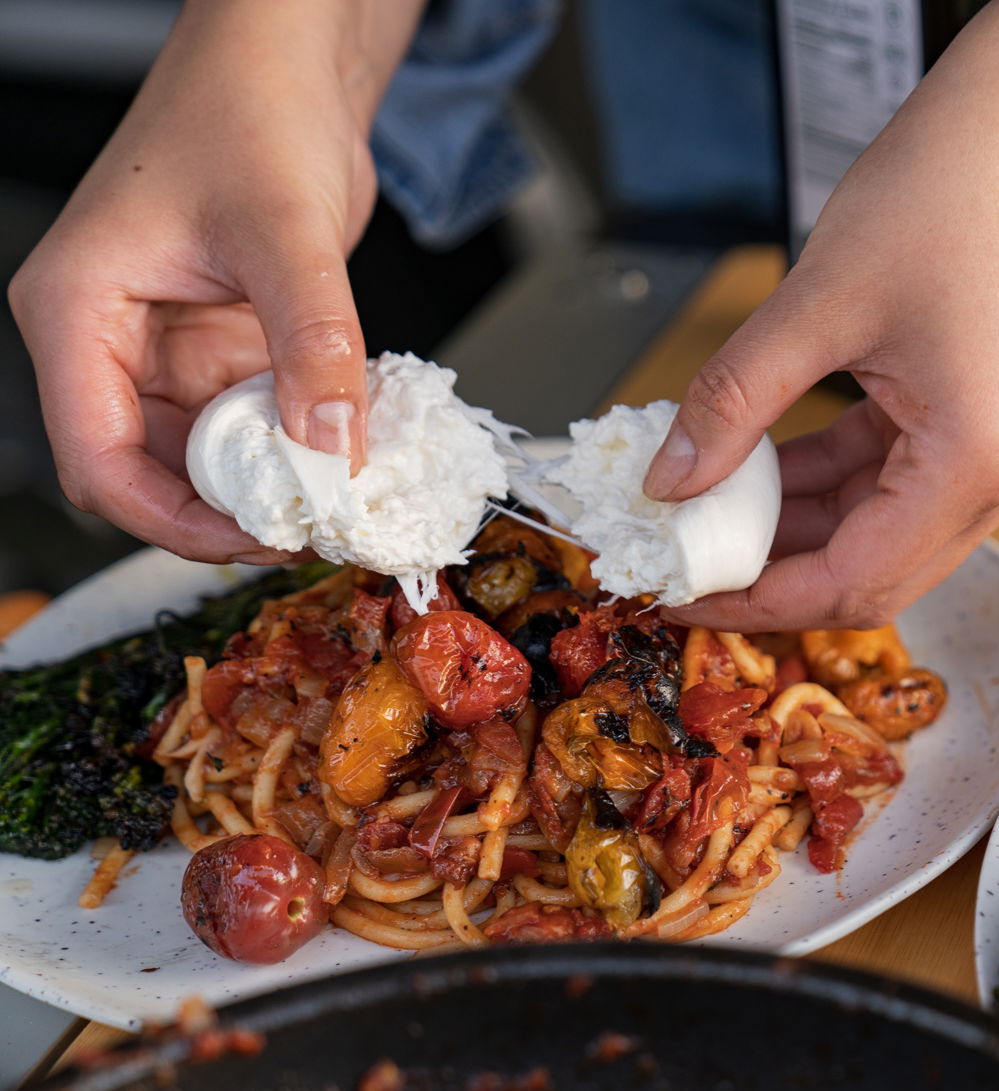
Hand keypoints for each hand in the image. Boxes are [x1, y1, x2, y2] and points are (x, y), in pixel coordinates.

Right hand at [6, 1, 422, 561]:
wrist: (288, 68)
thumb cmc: (249, 110)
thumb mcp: (287, 233)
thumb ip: (313, 345)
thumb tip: (331, 447)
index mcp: (77, 310)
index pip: (95, 457)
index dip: (169, 517)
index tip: (251, 538)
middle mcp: (110, 338)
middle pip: (147, 472)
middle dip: (224, 510)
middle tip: (310, 528)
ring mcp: (167, 347)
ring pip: (204, 456)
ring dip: (268, 481)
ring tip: (338, 496)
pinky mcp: (222, 345)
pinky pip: (251, 421)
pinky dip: (295, 442)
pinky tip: (344, 447)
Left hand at [648, 0, 998, 631]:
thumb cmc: (946, 196)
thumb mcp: (815, 305)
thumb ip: (734, 401)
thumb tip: (668, 482)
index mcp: (973, 464)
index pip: (855, 580)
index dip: (759, 601)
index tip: (679, 596)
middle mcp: (998, 480)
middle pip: (873, 576)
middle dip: (774, 580)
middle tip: (683, 569)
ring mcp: (991, 456)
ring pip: (876, 536)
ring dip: (793, 534)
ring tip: (703, 519)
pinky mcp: (972, 427)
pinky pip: (886, 485)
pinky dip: (822, 488)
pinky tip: (751, 472)